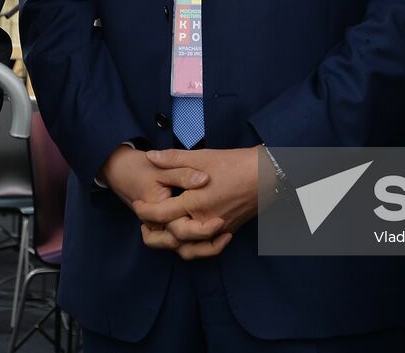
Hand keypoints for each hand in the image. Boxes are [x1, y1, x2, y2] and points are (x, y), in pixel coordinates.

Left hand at [134, 147, 259, 259]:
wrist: (268, 174)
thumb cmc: (235, 163)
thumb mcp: (202, 156)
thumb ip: (173, 159)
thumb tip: (151, 157)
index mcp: (195, 202)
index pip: (161, 214)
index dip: (145, 211)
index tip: (137, 205)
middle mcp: (204, 221)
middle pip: (172, 236)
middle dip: (154, 231)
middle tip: (145, 221)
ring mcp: (217, 228)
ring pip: (189, 249)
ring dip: (174, 243)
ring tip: (164, 231)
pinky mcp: (229, 230)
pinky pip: (207, 248)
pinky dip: (196, 247)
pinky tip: (191, 236)